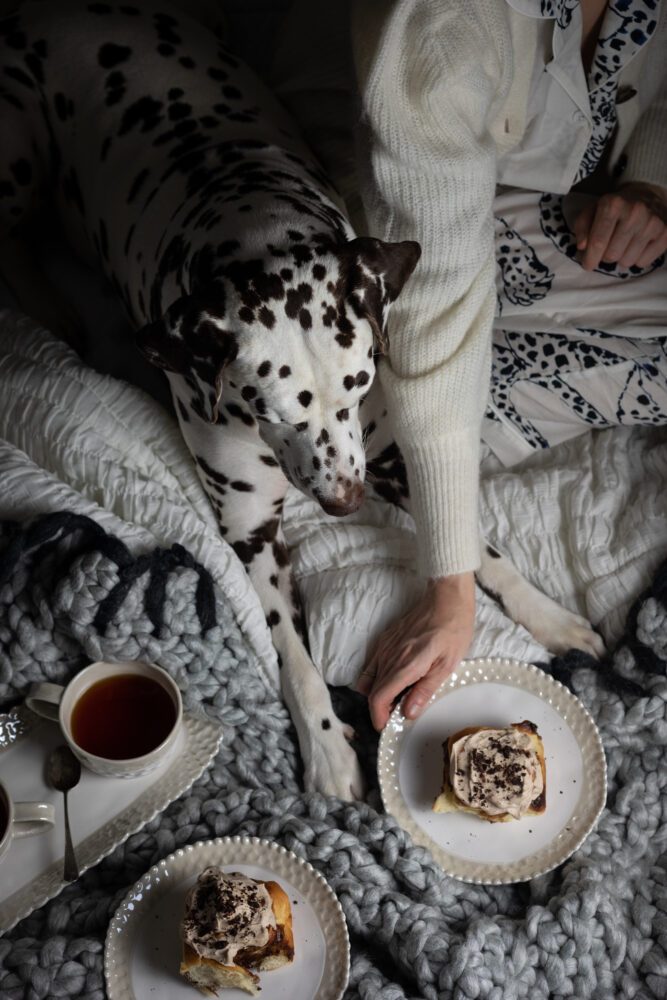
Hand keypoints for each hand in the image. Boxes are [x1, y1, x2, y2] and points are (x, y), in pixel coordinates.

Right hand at [357, 572, 474, 730]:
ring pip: (369, 679)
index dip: (378, 717)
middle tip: (398, 716)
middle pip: (372, 692)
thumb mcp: (448, 665)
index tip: (387, 726)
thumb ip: (425, 690)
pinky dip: (378, 678)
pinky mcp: (385, 640)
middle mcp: (390, 656)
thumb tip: (409, 713)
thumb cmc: (453, 630)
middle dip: (380, 709)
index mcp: (406, 665)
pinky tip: (397, 679)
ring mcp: (384, 646)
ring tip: (399, 698)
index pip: (378, 698)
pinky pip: (372, 665)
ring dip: (379, 694)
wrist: (446, 599)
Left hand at [573, 182, 666, 270]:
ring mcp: (652, 222)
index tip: (587, 264)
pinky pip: (643, 262)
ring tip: (624, 244)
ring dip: (622, 257)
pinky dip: (637, 258)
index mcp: (613, 204)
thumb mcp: (594, 209)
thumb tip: (582, 245)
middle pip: (612, 255)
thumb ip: (582, 226)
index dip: (590, 258)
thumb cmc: (616, 207)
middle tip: (609, 246)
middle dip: (606, 255)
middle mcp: (635, 211)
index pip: (598, 242)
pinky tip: (637, 245)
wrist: (648, 195)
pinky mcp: (665, 233)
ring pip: (627, 261)